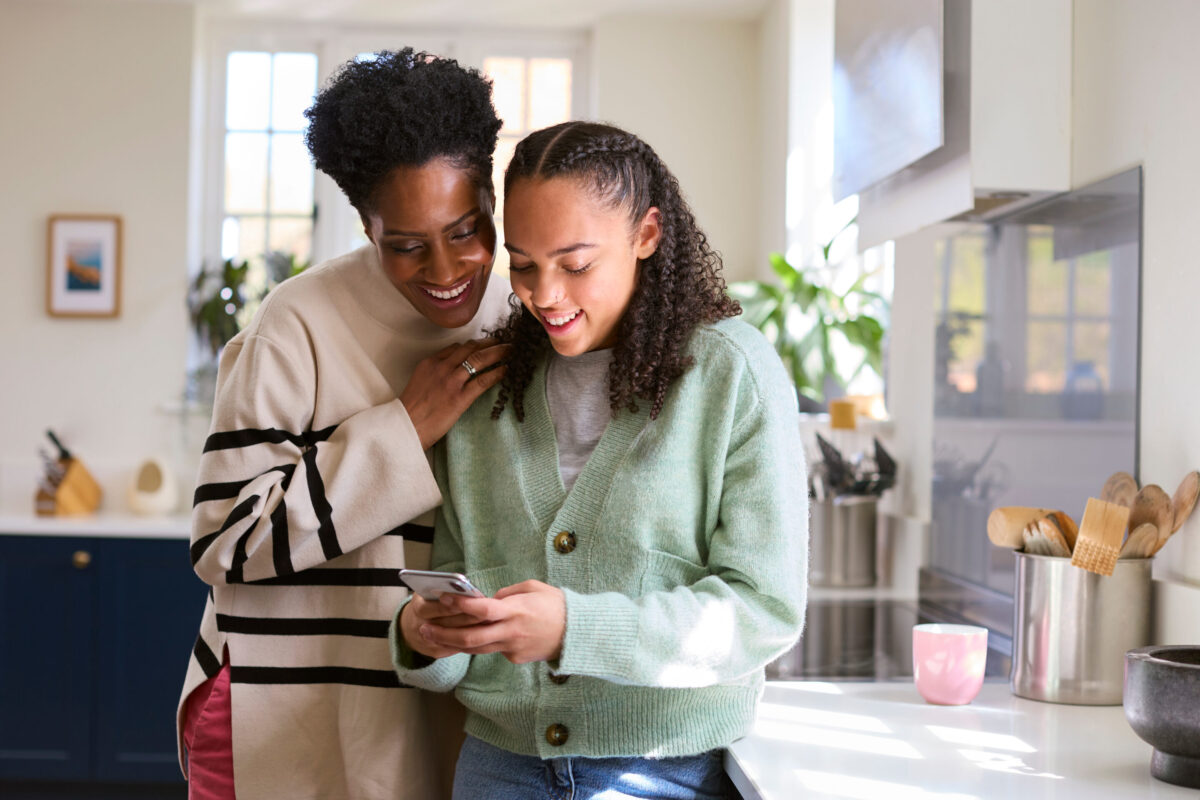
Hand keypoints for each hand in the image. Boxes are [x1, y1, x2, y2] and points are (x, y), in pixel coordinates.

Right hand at [400, 339, 509, 449]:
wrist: (405, 427)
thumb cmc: (411, 410)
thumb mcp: (420, 382)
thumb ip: (435, 373)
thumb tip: (453, 372)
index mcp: (430, 363)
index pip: (456, 347)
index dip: (473, 344)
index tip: (484, 344)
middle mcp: (441, 368)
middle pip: (470, 348)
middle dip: (489, 343)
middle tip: (502, 341)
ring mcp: (451, 381)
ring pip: (479, 359)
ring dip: (498, 352)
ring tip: (511, 350)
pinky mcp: (460, 398)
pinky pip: (483, 380)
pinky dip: (497, 373)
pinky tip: (506, 370)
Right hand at [400, 593, 491, 658]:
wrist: (411, 626)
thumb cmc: (427, 602)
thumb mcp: (430, 592)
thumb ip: (444, 590)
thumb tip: (466, 588)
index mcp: (418, 607)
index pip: (438, 607)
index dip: (455, 605)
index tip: (472, 600)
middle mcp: (420, 626)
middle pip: (448, 623)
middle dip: (468, 618)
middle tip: (487, 613)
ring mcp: (427, 642)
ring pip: (454, 638)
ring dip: (472, 630)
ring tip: (490, 623)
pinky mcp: (435, 652)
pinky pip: (455, 648)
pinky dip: (470, 641)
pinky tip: (483, 633)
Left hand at [417, 580, 565, 664]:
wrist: (577, 633)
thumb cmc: (556, 605)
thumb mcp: (532, 588)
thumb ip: (508, 593)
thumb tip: (489, 599)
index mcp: (516, 611)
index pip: (483, 610)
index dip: (461, 605)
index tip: (444, 598)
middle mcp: (511, 632)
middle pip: (470, 637)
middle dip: (443, 633)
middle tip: (423, 628)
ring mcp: (512, 648)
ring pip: (475, 649)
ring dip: (451, 643)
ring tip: (431, 637)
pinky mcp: (514, 658)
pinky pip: (493, 650)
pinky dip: (480, 644)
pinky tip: (467, 638)